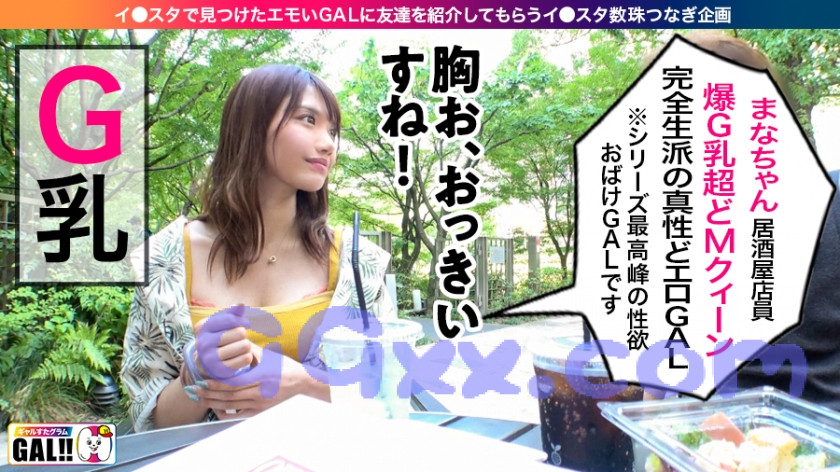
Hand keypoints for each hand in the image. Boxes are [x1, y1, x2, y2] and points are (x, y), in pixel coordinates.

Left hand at [192, 347, 327, 418]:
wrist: (300, 381)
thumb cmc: (282, 365)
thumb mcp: (267, 354)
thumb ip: (248, 349)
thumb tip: (230, 338)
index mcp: (262, 377)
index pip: (235, 383)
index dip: (217, 383)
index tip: (202, 379)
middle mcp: (261, 392)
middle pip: (230, 396)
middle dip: (210, 393)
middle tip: (194, 389)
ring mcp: (260, 404)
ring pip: (232, 406)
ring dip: (213, 402)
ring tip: (199, 397)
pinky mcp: (259, 411)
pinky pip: (238, 415)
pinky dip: (225, 412)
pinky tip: (214, 408)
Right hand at [193, 305, 254, 379]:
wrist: (207, 362)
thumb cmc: (218, 337)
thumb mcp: (221, 324)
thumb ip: (231, 313)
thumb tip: (240, 304)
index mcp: (203, 328)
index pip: (231, 319)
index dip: (243, 321)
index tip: (247, 324)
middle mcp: (203, 343)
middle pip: (239, 332)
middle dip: (243, 334)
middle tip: (240, 337)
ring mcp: (210, 359)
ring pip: (244, 346)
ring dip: (247, 345)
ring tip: (241, 347)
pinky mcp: (220, 371)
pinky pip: (246, 359)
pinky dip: (248, 356)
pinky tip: (243, 356)